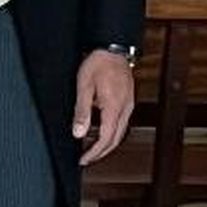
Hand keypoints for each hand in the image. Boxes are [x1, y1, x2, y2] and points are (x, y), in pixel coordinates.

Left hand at [73, 49, 135, 165]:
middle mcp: (125, 109)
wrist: (113, 47)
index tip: (83, 159)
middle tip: (87, 159)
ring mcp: (129, 104)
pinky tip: (102, 130)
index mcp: (114, 107)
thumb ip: (82, 112)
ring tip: (92, 148)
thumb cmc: (98, 63)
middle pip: (116, 140)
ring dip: (107, 143)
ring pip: (120, 132)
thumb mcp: (84, 87)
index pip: (106, 139)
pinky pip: (121, 122)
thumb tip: (78, 133)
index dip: (94, 153)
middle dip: (101, 153)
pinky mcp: (128, 100)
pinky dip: (111, 132)